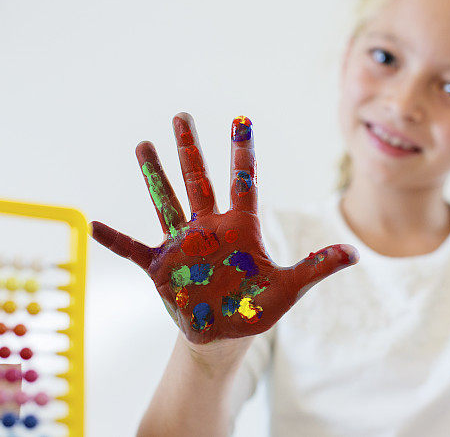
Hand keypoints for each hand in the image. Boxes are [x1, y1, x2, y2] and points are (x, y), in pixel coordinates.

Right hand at [90, 113, 357, 344]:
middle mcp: (209, 228)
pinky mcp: (161, 267)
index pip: (243, 181)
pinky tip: (93, 225)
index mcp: (241, 227)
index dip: (242, 151)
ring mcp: (183, 245)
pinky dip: (115, 240)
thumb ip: (317, 267)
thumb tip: (356, 253)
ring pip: (166, 201)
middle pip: (198, 180)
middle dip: (190, 148)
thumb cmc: (256, 307)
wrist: (225, 333)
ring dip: (154, 175)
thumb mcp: (290, 288)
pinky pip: (133, 250)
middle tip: (181, 115)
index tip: (241, 117)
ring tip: (144, 144)